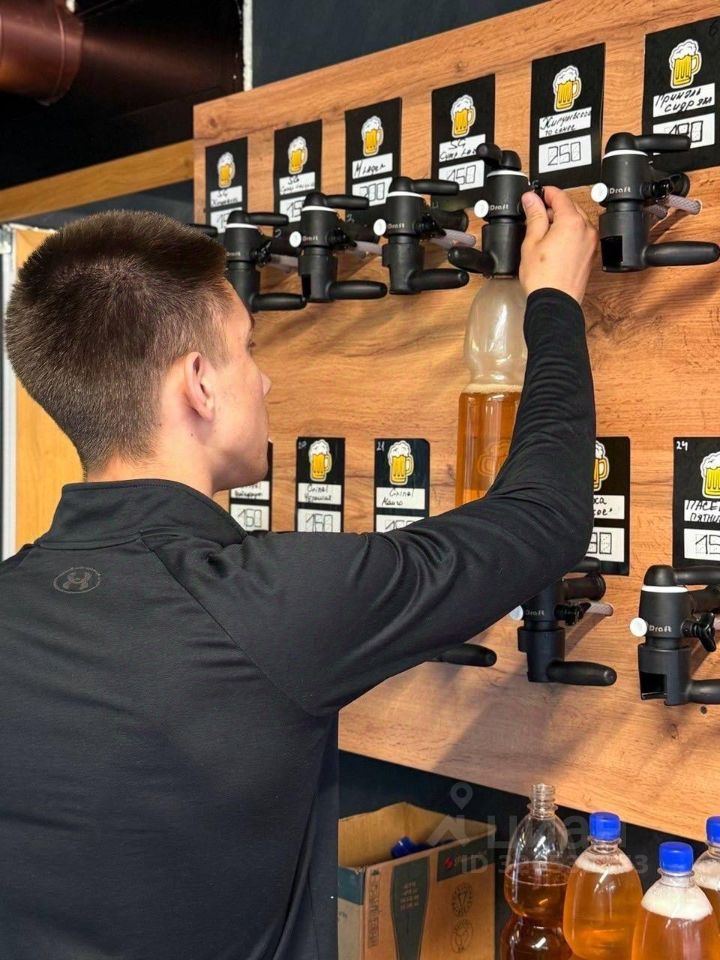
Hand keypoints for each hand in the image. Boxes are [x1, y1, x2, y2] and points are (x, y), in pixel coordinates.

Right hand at [519, 186, 597, 303]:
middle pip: (570, 207)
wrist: (554, 302)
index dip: (545, 192)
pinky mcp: (590, 255)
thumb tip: (531, 199)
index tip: (536, 194)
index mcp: (572, 222)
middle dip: (553, 208)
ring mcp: (591, 243)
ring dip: (561, 221)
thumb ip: (534, 216)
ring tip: (542, 233)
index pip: (560, 196)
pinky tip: (553, 244)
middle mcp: (586, 229)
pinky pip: (580, 236)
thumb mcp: (532, 241)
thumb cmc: (543, 277)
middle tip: (535, 214)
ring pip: (576, 222)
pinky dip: (568, 234)